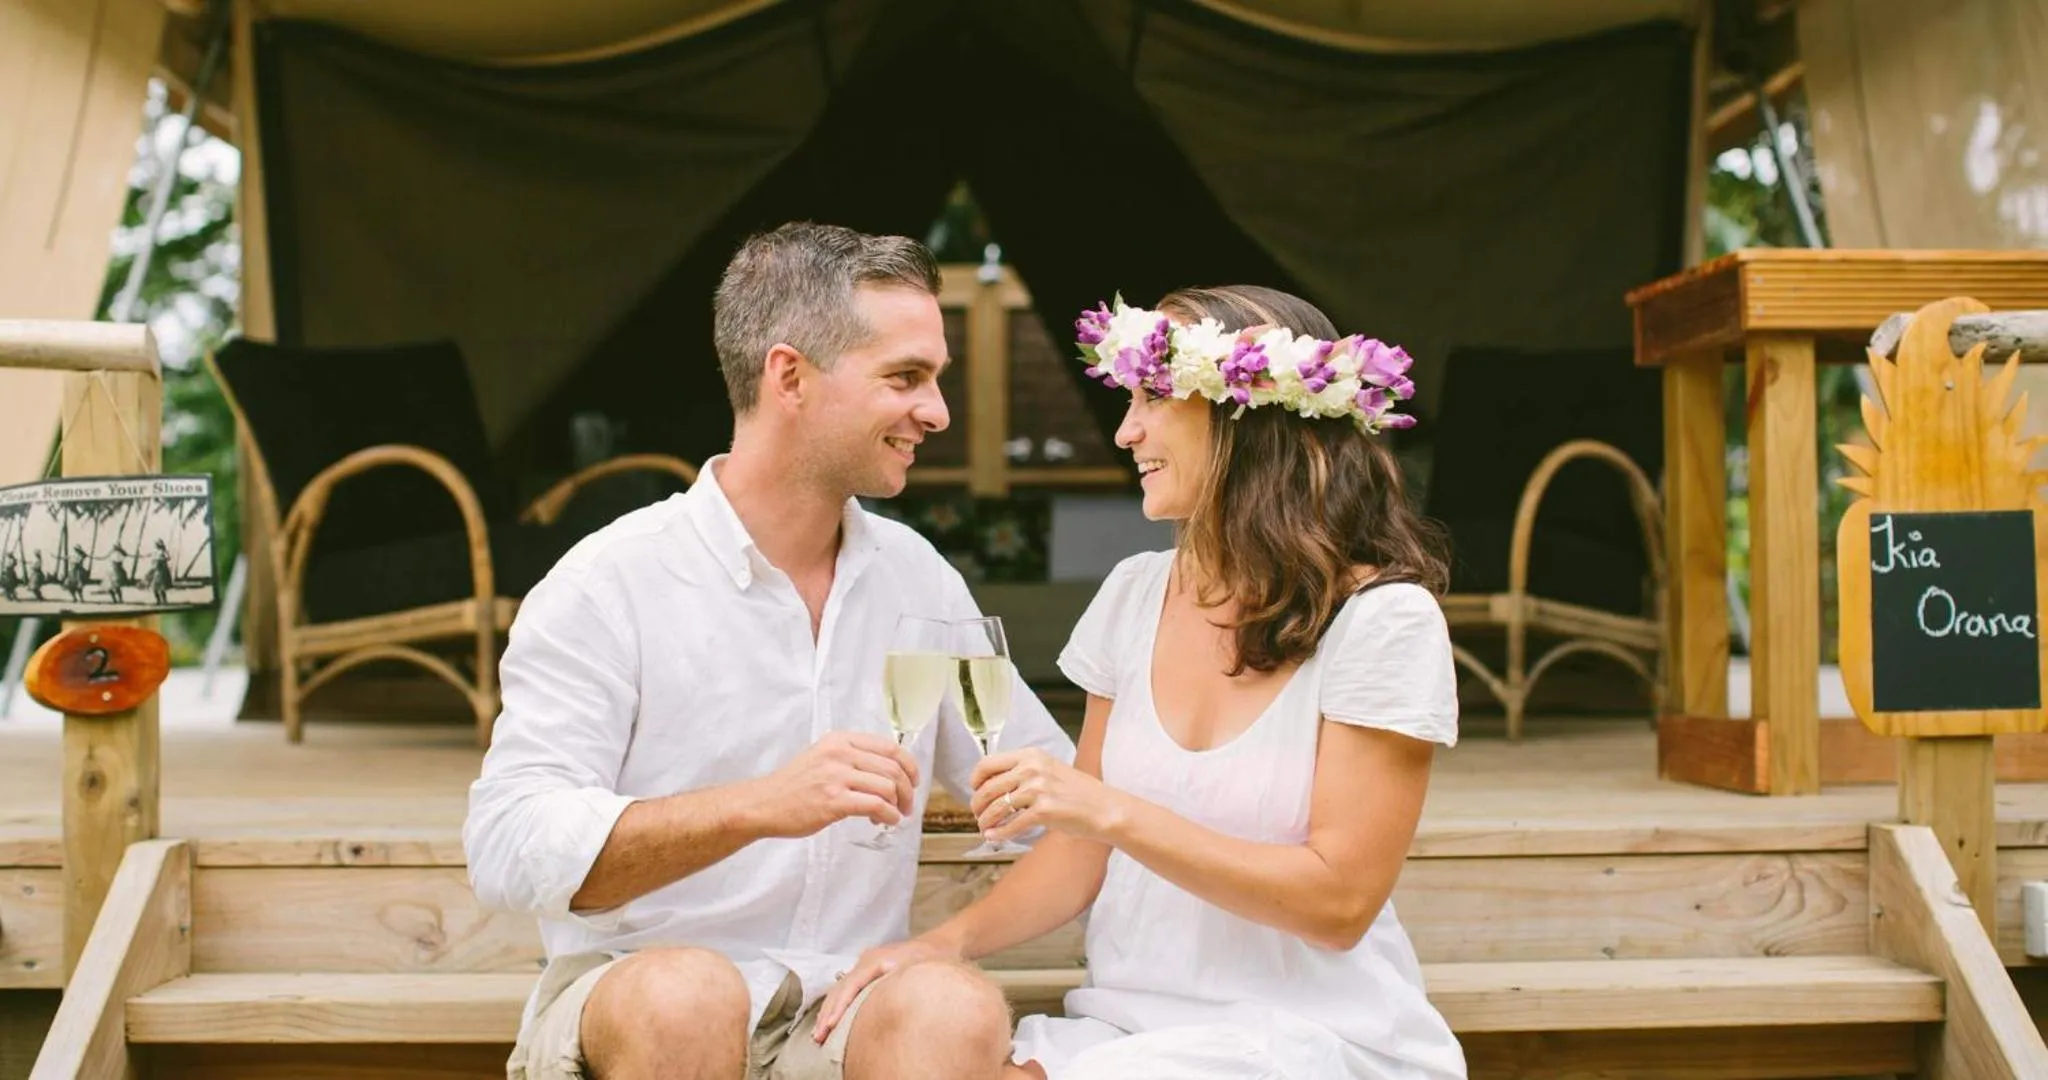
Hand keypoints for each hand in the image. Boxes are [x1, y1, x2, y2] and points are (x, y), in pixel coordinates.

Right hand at [749, 731, 918, 838]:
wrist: (764, 804)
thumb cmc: (793, 785)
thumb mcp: (822, 757)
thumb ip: (851, 758)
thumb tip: (887, 773)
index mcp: (840, 740)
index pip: (890, 747)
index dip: (909, 765)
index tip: (913, 780)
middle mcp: (840, 753)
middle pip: (893, 768)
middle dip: (907, 789)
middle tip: (907, 804)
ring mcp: (836, 776)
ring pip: (888, 786)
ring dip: (899, 804)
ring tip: (894, 815)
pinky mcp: (834, 800)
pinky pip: (876, 805)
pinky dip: (888, 815)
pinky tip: (884, 821)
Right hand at [811, 936, 962, 1042]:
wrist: (937, 945)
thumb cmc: (931, 958)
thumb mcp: (921, 967)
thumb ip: (901, 979)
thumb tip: (885, 995)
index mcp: (877, 960)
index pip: (851, 985)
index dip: (840, 1007)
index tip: (831, 1025)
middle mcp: (866, 961)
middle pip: (840, 989)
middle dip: (827, 1014)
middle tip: (818, 1037)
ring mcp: (864, 966)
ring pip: (839, 990)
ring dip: (828, 1012)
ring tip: (818, 1035)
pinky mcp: (866, 973)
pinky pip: (845, 990)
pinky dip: (835, 1006)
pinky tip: (829, 1022)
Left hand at [971, 748, 1124, 844]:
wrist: (1104, 808)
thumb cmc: (1077, 792)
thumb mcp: (1049, 770)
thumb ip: (1024, 772)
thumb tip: (992, 785)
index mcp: (1032, 755)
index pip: (988, 763)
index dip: (976, 779)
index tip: (975, 790)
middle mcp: (1033, 768)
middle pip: (988, 787)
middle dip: (977, 804)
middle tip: (978, 815)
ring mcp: (1038, 789)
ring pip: (997, 807)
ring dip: (986, 821)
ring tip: (984, 829)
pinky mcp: (1044, 810)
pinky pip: (1012, 824)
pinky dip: (999, 833)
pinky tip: (994, 837)